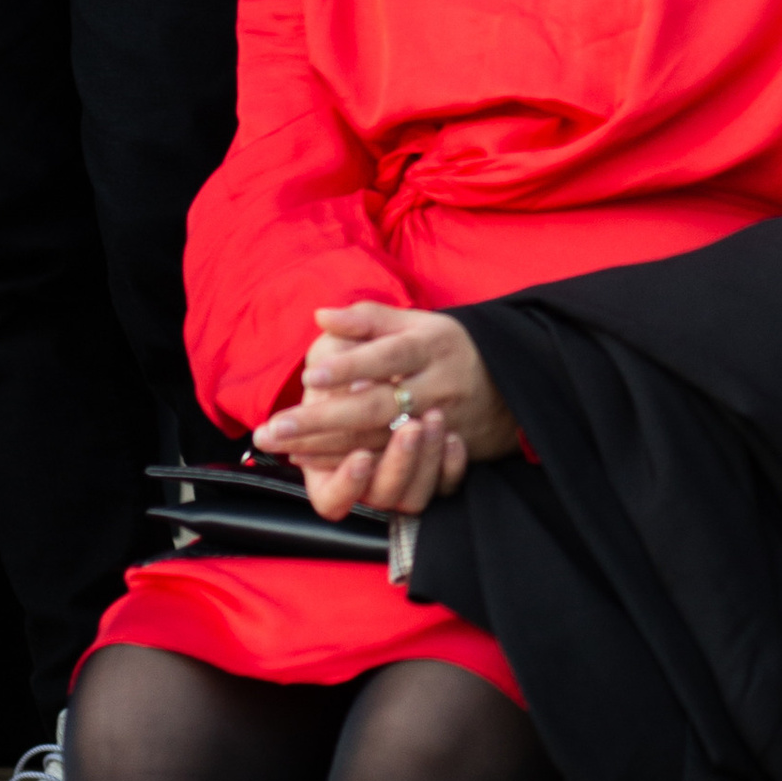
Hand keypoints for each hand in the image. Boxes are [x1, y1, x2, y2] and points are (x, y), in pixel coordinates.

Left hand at [251, 302, 520, 519]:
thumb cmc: (446, 349)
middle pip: (376, 407)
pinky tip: (308, 461)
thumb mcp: (417, 322)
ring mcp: (438, 425)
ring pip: (377, 441)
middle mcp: (435, 388)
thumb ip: (368, 318)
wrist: (508, 385)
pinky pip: (387, 463)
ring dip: (323, 448)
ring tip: (280, 445)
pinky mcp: (434, 454)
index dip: (350, 366)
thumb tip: (321, 315)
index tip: (308, 376)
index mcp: (429, 347)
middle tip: (274, 428)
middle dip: (321, 420)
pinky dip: (345, 465)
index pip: (387, 356)